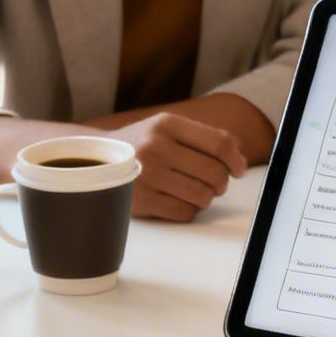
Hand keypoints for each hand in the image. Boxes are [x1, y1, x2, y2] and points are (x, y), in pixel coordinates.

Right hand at [106, 112, 247, 221]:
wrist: (97, 160)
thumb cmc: (142, 144)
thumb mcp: (167, 128)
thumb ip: (204, 138)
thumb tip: (239, 159)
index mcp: (167, 124)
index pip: (219, 143)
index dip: (236, 160)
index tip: (239, 170)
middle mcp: (156, 147)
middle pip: (214, 173)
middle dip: (221, 183)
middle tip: (214, 183)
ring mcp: (147, 175)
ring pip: (202, 196)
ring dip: (206, 198)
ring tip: (196, 192)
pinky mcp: (140, 200)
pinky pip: (184, 213)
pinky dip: (189, 210)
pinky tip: (179, 201)